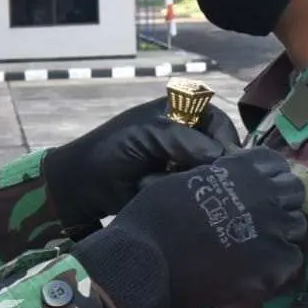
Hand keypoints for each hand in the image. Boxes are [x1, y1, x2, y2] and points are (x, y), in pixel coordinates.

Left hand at [43, 96, 242, 232]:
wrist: (82, 186)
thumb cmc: (112, 148)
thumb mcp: (148, 134)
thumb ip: (185, 140)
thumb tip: (221, 158)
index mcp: (182, 113)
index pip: (219, 123)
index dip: (225, 140)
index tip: (224, 160)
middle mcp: (188, 139)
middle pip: (221, 152)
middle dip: (208, 166)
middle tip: (194, 176)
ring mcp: (183, 166)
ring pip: (209, 176)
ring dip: (190, 181)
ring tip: (165, 181)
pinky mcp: (176, 190)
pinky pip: (194, 194)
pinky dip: (178, 194)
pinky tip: (156, 190)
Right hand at [71, 148, 307, 307]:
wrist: (143, 263)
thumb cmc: (151, 218)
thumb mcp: (183, 181)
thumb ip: (216, 177)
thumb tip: (228, 176)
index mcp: (243, 169)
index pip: (275, 165)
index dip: (266, 178)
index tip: (254, 190)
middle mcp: (266, 195)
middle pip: (293, 193)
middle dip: (278, 204)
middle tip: (257, 221)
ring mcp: (273, 232)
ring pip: (296, 228)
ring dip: (279, 235)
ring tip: (255, 249)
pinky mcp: (273, 268)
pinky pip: (292, 262)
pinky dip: (277, 266)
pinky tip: (256, 271)